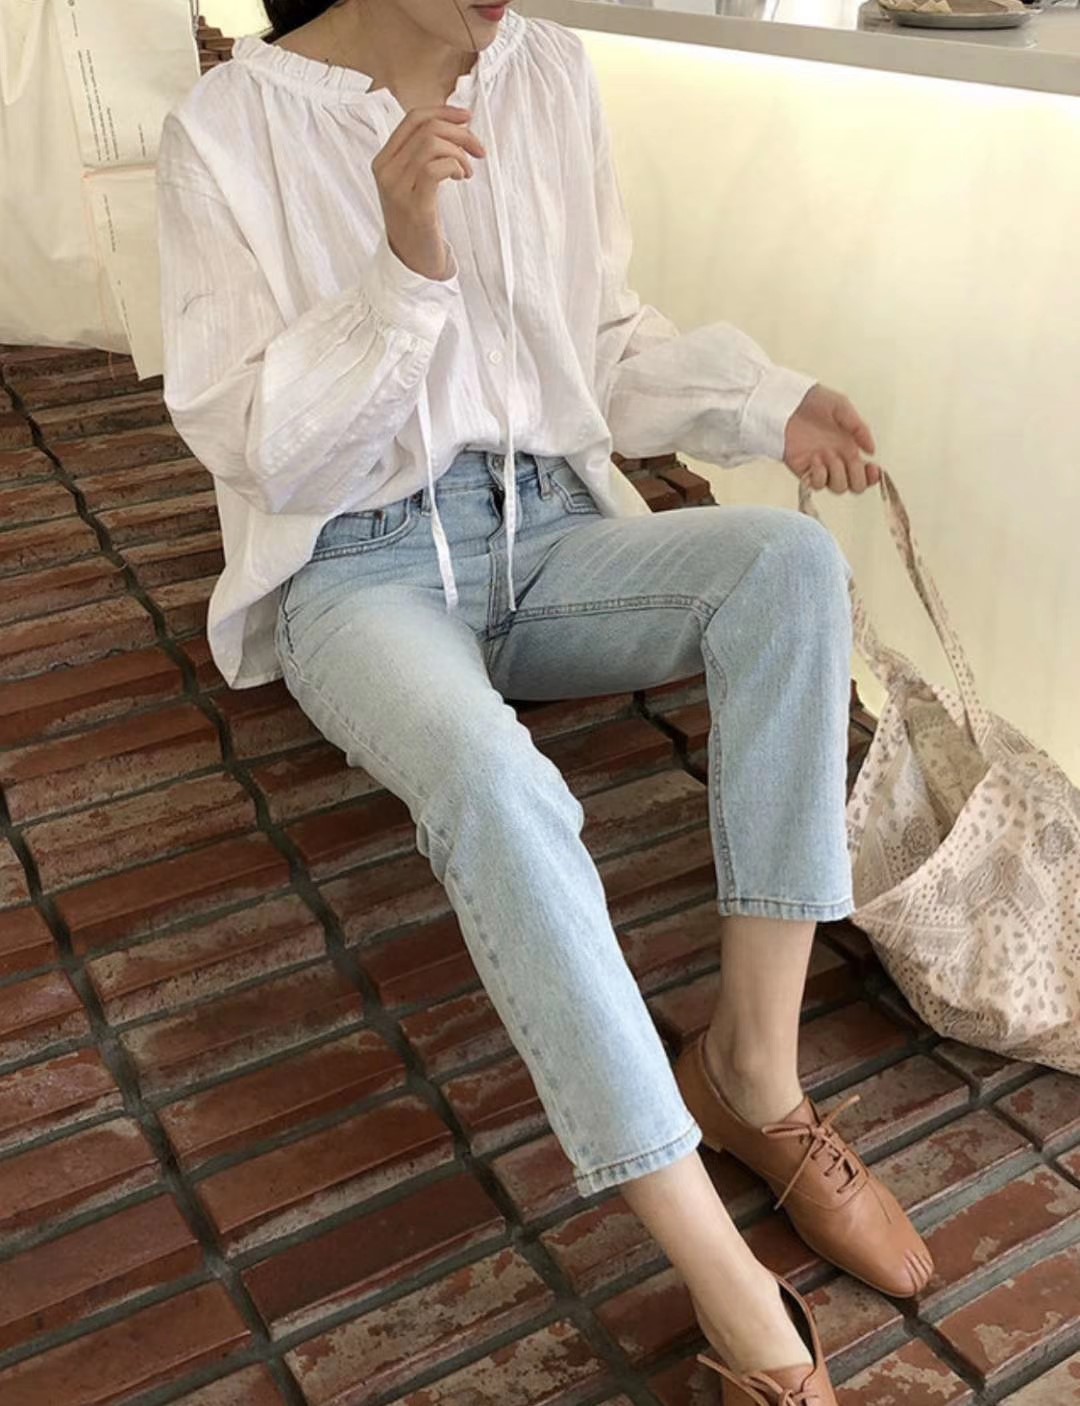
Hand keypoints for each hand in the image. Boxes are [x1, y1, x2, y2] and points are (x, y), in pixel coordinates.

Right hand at [372, 106, 484, 281]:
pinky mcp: (415, 206)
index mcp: (383, 160)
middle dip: (460, 133)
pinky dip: (455, 166)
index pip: (413, 118)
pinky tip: (461, 177)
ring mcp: (397, 189)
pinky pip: (435, 168)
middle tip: (478, 150)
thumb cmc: (419, 221)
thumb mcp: (414, 182)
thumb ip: (423, 154)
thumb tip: (456, 123)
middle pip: (426, 128)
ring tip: (468, 171)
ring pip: (432, 144)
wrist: (414, 263)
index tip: (467, 118)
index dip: (444, 112)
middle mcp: (386, 171)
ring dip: (459, 152)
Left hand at [784, 384, 880, 493]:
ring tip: (828, 453)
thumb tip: (871, 450)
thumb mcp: (842, 407)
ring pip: (838, 488)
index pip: (866, 472)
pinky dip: (819, 475)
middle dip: (858, 478)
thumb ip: (859, 428)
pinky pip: (817, 485)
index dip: (872, 477)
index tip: (874, 468)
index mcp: (849, 447)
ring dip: (838, 473)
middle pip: (855, 486)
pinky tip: (815, 458)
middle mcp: (837, 460)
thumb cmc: (812, 400)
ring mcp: (821, 467)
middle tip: (851, 461)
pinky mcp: (803, 470)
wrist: (787, 402)